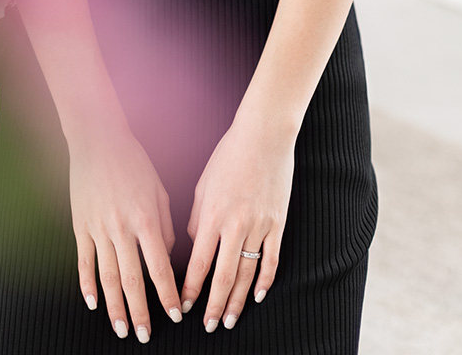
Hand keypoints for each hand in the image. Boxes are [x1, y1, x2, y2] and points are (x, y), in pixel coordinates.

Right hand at [69, 124, 184, 342]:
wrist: (98, 141)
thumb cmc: (134, 163)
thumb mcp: (159, 191)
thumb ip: (165, 227)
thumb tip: (165, 258)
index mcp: (145, 219)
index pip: (159, 267)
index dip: (168, 294)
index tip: (176, 314)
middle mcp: (121, 228)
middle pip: (131, 280)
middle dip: (140, 311)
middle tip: (145, 335)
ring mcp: (97, 228)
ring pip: (107, 277)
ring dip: (115, 307)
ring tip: (121, 329)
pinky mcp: (80, 225)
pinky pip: (84, 262)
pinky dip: (87, 286)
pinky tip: (93, 304)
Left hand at [179, 115, 294, 331]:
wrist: (264, 135)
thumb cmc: (229, 155)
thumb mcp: (203, 183)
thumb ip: (197, 217)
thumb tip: (195, 244)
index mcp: (212, 215)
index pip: (199, 263)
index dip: (191, 289)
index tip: (183, 306)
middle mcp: (235, 225)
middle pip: (223, 277)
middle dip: (214, 305)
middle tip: (209, 326)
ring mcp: (259, 226)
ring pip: (247, 273)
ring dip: (238, 300)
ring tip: (230, 320)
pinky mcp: (278, 223)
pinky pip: (271, 259)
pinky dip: (265, 280)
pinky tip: (257, 296)